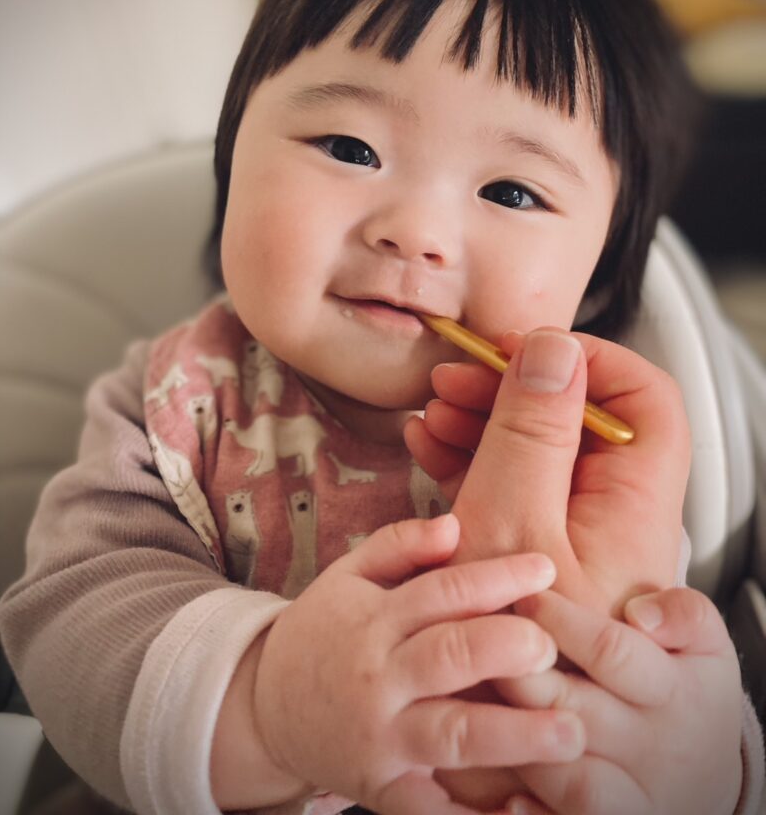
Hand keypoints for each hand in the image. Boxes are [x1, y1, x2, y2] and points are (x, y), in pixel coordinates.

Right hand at [252, 514, 585, 814]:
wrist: (264, 709)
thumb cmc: (324, 633)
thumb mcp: (348, 575)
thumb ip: (400, 545)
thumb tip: (454, 526)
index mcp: (375, 620)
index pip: (442, 591)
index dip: (495, 577)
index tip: (545, 567)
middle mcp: (379, 678)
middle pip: (447, 657)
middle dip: (505, 649)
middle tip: (554, 647)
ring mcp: (381, 738)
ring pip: (450, 734)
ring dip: (512, 735)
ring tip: (570, 732)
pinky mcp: (382, 789)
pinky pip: (428, 809)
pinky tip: (518, 809)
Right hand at [405, 329, 689, 614]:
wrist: (473, 723)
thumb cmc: (501, 642)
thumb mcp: (512, 521)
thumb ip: (534, 432)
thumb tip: (555, 349)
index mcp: (630, 506)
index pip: (644, 402)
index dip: (592, 361)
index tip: (529, 349)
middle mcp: (610, 515)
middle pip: (581, 420)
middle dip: (515, 388)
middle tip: (459, 377)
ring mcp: (569, 531)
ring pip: (539, 449)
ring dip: (484, 420)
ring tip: (431, 412)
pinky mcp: (532, 546)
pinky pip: (511, 485)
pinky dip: (471, 459)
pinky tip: (429, 446)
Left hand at [501, 586, 743, 814]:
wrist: (708, 776)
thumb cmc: (690, 688)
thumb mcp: (707, 642)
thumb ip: (685, 613)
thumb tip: (641, 614)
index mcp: (676, 692)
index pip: (611, 651)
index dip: (560, 621)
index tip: (525, 594)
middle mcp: (653, 749)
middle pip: (574, 710)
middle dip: (522, 675)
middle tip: (485, 642)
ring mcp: (633, 797)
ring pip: (568, 777)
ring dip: (521, 740)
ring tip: (485, 701)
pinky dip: (535, 811)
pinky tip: (507, 790)